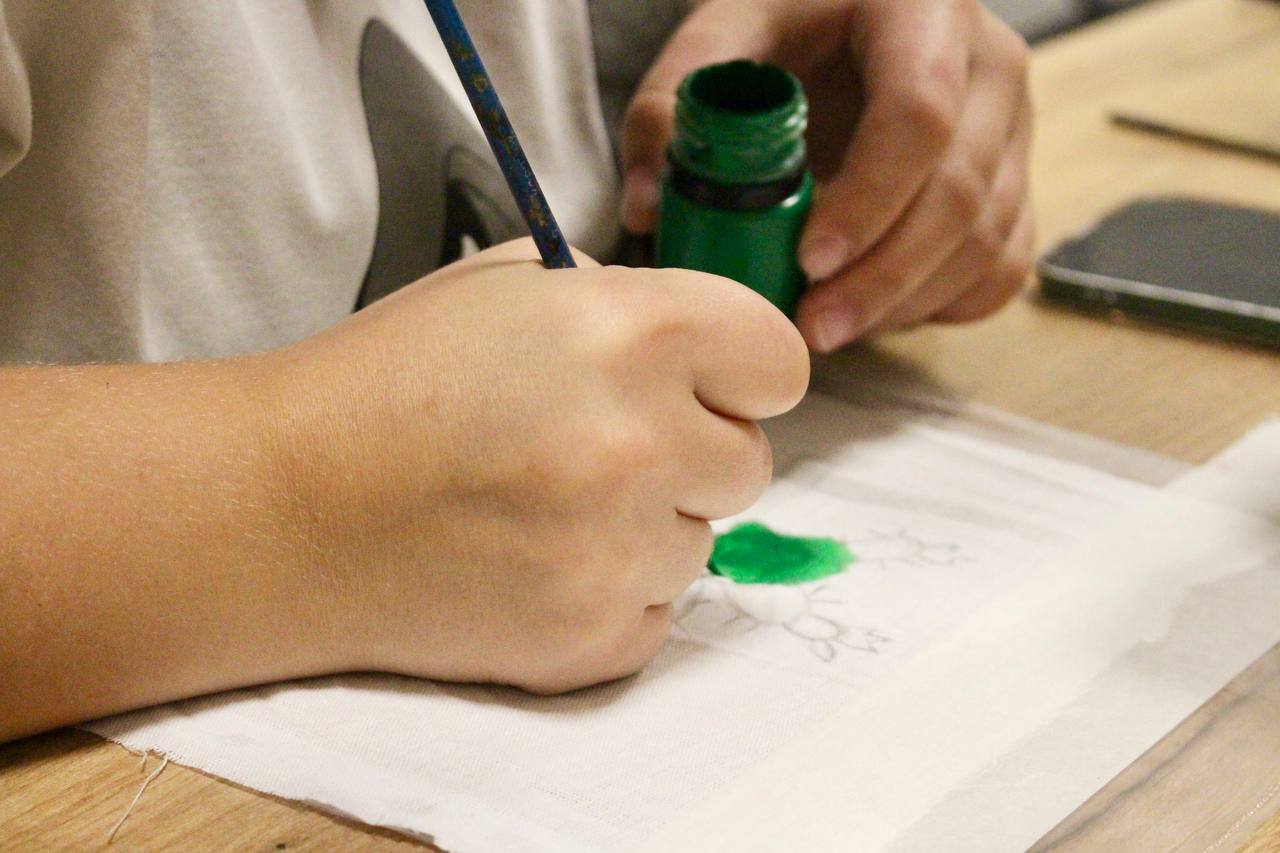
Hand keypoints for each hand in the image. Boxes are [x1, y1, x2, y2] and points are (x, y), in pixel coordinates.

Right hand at [279, 239, 808, 692]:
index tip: (711, 384)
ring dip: (646, 525)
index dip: (744, 372)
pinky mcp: (589, 640)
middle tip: (600, 446)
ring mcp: (618, 552)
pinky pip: (657, 611)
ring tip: (545, 508)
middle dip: (692, 451)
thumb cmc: (390, 380)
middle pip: (751, 462)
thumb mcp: (510, 287)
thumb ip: (624, 301)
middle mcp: (643, 444)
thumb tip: (696, 349)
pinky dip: (612, 591)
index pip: (781, 360)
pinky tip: (534, 562)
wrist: (285, 507)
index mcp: (633, 334)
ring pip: (702, 542)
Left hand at [621, 0, 1034, 351]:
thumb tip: (647, 207)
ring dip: (902, 304)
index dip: (870, 197)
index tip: (808, 260)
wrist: (844, 30)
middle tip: (807, 329)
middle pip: (962, 192)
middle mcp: (991, 69)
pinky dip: (936, 308)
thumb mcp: (719, 43)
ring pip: (985, 242)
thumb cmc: (784, 34)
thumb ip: (668, 109)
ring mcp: (1015, 133)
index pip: (920, 111)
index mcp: (922, 9)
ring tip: (823, 328)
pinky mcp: (1016, 188)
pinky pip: (998, 270)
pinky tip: (871, 314)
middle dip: (882, 278)